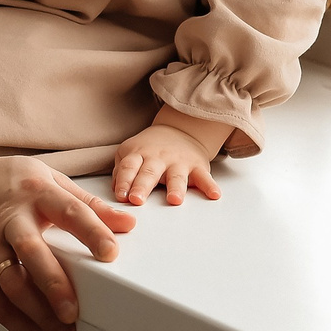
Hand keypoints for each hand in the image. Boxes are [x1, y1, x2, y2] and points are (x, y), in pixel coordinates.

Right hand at [0, 155, 135, 330]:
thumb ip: (86, 203)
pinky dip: (15, 319)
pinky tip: (35, 328)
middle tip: (74, 312)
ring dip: (37, 312)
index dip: (92, 232)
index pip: (69, 211)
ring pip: (11, 283)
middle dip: (54, 285)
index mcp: (35, 192)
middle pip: (32, 252)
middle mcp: (9, 217)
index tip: (110, 253)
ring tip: (62, 330)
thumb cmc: (3, 183)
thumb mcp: (46, 179)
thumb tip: (127, 222)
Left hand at [108, 117, 228, 206]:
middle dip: (142, 186)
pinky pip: (204, 177)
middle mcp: (158, 157)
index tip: (121, 196)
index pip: (128, 167)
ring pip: (176, 176)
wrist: (179, 131)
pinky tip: (214, 195)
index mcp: (138, 154)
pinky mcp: (197, 166)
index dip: (124, 181)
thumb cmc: (149, 150)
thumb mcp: (130, 154)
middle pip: (149, 172)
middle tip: (137, 200)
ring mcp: (178, 161)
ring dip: (175, 188)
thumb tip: (115, 191)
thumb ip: (121, 172)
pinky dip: (210, 186)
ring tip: (174, 200)